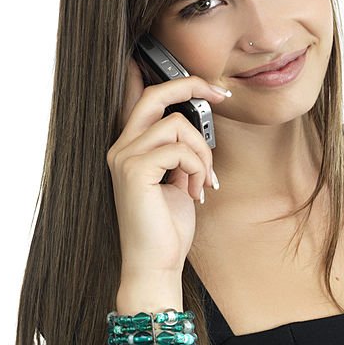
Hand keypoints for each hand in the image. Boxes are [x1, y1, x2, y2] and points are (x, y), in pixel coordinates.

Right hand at [107, 60, 228, 280]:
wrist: (156, 262)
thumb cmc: (168, 226)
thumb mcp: (178, 181)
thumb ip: (180, 154)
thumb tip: (196, 130)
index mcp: (131, 148)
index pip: (142, 98)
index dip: (174, 81)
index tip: (210, 87)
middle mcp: (121, 148)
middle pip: (155, 94)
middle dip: (192, 86)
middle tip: (222, 95)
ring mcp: (124, 157)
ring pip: (178, 126)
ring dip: (204, 153)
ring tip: (204, 182)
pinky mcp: (134, 170)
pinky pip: (180, 150)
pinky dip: (198, 168)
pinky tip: (197, 192)